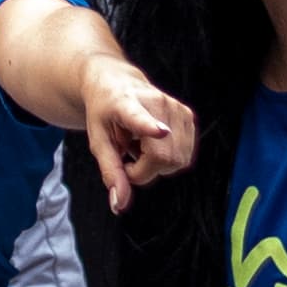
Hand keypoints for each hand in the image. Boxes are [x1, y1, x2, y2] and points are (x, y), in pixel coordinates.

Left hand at [69, 53, 190, 207]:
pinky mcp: (188, 115)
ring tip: (139, 147)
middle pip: (163, 157)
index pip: (139, 117)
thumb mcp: (98, 141)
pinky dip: (168, 159)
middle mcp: (155, 102)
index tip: (161, 132)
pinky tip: (153, 144)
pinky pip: (184, 156)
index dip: (150, 127)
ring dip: (157, 166)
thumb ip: (110, 171)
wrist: (114, 80)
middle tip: (127, 158)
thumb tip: (120, 206)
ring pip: (177, 160)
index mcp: (125, 104)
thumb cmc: (103, 112)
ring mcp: (176, 108)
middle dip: (144, 171)